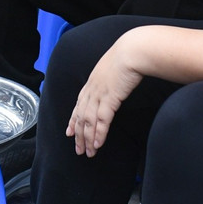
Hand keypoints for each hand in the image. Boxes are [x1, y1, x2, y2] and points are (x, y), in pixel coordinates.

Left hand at [67, 29, 146, 156]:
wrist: (132, 51)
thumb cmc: (128, 55)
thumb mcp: (113, 66)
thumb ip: (110, 77)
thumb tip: (114, 83)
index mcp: (92, 81)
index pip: (79, 104)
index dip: (73, 119)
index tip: (69, 132)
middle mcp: (92, 89)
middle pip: (81, 116)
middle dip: (79, 135)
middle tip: (78, 149)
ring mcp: (99, 94)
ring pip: (88, 121)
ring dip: (87, 139)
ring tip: (88, 153)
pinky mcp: (110, 99)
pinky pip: (101, 121)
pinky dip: (99, 134)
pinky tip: (97, 145)